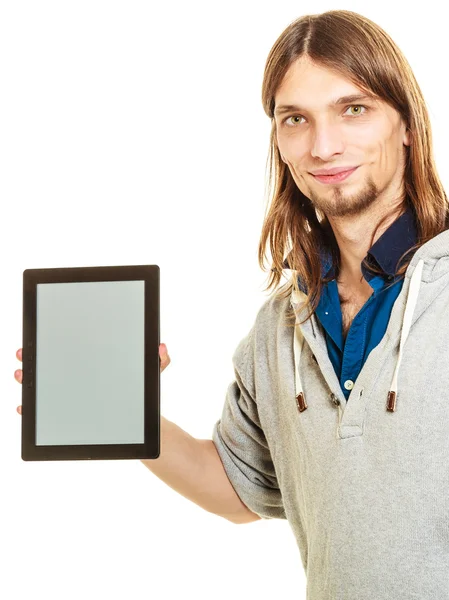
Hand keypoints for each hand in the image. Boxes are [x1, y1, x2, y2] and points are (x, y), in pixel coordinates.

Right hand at [14, 343, 171, 414]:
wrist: (140, 426)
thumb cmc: (139, 396)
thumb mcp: (148, 376)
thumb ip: (157, 363)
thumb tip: (162, 347)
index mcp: (93, 365)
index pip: (69, 350)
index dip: (52, 341)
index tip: (39, 335)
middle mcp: (78, 380)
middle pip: (49, 367)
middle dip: (33, 359)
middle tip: (24, 355)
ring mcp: (71, 399)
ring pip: (43, 389)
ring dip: (28, 382)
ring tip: (21, 376)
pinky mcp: (69, 418)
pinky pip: (44, 414)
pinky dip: (31, 410)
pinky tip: (23, 408)